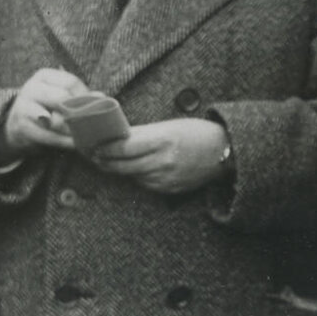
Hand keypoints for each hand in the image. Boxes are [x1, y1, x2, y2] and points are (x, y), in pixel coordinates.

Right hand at [0, 68, 87, 159]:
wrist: (17, 124)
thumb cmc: (46, 107)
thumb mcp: (60, 96)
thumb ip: (80, 96)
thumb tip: (101, 97)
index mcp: (44, 76)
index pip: (71, 82)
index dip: (85, 97)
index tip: (94, 108)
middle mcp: (32, 88)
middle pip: (62, 99)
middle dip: (79, 114)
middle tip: (91, 124)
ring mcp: (24, 107)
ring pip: (56, 120)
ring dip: (73, 131)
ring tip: (86, 136)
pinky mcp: (22, 127)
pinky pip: (49, 136)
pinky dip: (65, 142)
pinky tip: (75, 144)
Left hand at [92, 119, 229, 194]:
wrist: (224, 152)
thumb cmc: (197, 133)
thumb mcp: (170, 126)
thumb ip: (144, 133)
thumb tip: (117, 137)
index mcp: (163, 140)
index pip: (123, 147)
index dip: (105, 148)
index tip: (92, 145)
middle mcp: (163, 161)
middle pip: (122, 165)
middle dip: (104, 160)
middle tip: (92, 154)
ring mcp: (166, 178)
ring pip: (131, 175)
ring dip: (117, 169)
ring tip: (105, 161)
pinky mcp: (169, 189)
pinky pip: (144, 183)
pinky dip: (136, 175)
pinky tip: (131, 168)